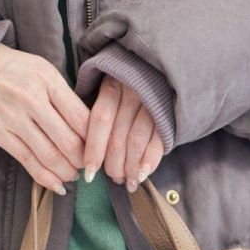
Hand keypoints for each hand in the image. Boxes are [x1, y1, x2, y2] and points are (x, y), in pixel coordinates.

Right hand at [0, 44, 88, 194]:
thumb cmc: (19, 71)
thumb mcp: (47, 73)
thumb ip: (66, 97)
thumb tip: (89, 130)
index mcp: (48, 81)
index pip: (80, 117)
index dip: (95, 139)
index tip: (100, 149)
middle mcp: (31, 100)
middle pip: (67, 140)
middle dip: (83, 159)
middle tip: (89, 166)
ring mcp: (13, 119)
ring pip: (48, 155)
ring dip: (67, 171)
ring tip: (74, 174)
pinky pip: (27, 161)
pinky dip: (45, 177)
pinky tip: (57, 185)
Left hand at [81, 74, 165, 191]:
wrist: (163, 67)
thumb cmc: (127, 83)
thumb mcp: (108, 85)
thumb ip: (97, 110)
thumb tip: (80, 147)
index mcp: (112, 86)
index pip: (99, 121)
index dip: (93, 150)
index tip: (88, 173)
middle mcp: (132, 93)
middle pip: (117, 137)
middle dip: (113, 165)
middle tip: (113, 179)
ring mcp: (152, 103)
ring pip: (136, 142)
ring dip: (131, 167)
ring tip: (129, 182)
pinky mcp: (168, 113)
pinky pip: (158, 141)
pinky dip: (151, 160)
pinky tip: (144, 174)